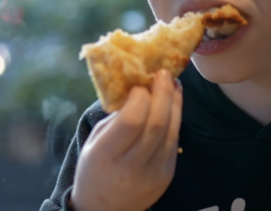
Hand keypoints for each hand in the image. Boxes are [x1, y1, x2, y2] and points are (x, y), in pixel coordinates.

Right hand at [70, 69, 182, 210]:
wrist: (105, 209)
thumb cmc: (95, 169)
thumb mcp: (94, 142)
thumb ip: (115, 118)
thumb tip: (138, 86)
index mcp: (106, 156)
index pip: (131, 121)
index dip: (140, 97)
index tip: (140, 83)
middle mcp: (131, 167)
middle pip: (156, 124)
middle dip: (163, 94)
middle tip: (164, 73)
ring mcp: (153, 173)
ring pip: (171, 131)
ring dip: (175, 103)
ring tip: (173, 83)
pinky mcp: (167, 175)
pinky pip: (174, 141)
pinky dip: (175, 119)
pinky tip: (173, 104)